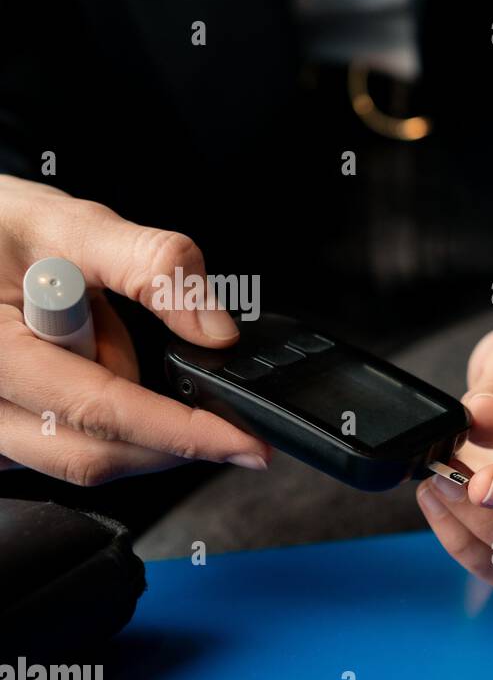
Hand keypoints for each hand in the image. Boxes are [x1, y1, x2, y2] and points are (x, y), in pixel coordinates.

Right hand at [0, 176, 269, 481]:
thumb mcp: (68, 223)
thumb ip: (150, 266)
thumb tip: (214, 329)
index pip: (100, 410)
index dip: (182, 432)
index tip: (244, 443)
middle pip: (94, 454)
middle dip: (163, 431)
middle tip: (196, 387)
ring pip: (81, 455)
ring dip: (123, 414)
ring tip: (100, 337)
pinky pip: (61, 446)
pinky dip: (98, 417)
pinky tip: (87, 363)